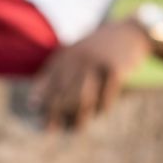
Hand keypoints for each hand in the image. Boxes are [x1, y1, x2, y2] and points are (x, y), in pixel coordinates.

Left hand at [29, 19, 148, 129]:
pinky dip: (101, 108)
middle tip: (50, 130)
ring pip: (83, 98)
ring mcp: (97, 63)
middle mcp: (79, 58)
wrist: (129, 32)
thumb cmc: (97, 50)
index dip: (42, 103)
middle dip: (55, 113)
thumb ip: (55, 75)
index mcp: (66, 55)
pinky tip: (100, 113)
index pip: (49, 82)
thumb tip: (33, 103)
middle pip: (63, 93)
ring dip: (78, 117)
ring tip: (76, 129)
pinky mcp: (115, 70)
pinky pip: (105, 97)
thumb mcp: (74, 56)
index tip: (38, 120)